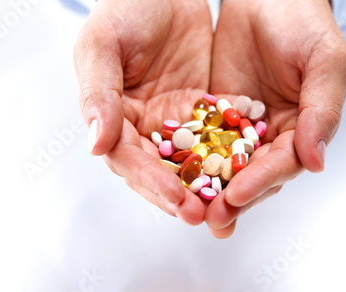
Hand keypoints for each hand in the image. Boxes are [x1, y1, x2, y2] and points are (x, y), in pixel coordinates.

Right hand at [74, 0, 212, 223]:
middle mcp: (145, 128)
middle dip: (182, 196)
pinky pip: (219, 138)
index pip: (129, 160)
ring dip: (209, 186)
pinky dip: (231, 155)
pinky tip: (249, 170)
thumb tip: (96, 145)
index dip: (152, 182)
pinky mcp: (205, 111)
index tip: (177, 199)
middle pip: (162, 171)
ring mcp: (176, 122)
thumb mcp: (103, 44)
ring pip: (192, 162)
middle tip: (205, 217)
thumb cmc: (125, 8)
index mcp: (115, 118)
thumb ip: (98, 93)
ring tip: (229, 207)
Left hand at [205, 0, 345, 237]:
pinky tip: (173, 176)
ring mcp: (241, 128)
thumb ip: (323, 109)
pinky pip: (201, 140)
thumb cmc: (304, 22)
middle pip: (253, 174)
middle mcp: (273, 135)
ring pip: (225, 165)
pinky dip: (190, 159)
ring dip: (209, 189)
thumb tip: (316, 162)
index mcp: (303, 128)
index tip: (238, 194)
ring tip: (190, 210)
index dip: (262, 180)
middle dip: (233, 198)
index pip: (284, 163)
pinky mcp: (215, 115)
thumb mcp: (324, 61)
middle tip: (211, 219)